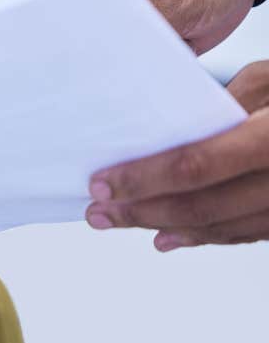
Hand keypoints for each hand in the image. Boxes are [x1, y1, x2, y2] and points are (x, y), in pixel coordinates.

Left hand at [86, 60, 268, 249]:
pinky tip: (168, 237)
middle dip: (141, 211)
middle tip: (97, 213)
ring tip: (120, 222)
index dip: (144, 179)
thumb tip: (171, 131)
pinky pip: (246, 234)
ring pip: (221, 228)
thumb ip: (225, 105)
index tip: (101, 184)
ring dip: (164, 228)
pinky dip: (204, 237)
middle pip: (202, 206)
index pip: (197, 165)